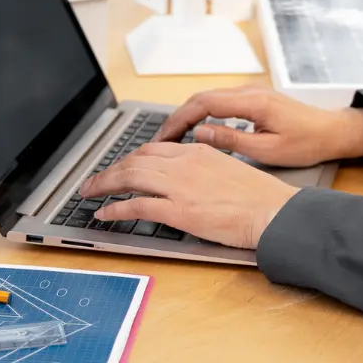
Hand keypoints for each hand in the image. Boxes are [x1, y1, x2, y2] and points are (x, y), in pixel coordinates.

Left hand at [76, 143, 295, 248]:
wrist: (272, 212)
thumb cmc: (259, 197)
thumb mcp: (228, 168)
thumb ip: (204, 167)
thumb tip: (189, 173)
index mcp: (197, 152)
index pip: (153, 149)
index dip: (130, 158)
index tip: (119, 167)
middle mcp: (185, 163)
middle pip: (135, 160)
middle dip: (109, 170)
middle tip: (93, 181)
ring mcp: (180, 186)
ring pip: (130, 177)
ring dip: (104, 184)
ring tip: (89, 192)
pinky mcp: (179, 210)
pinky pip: (138, 206)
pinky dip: (116, 208)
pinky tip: (105, 213)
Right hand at [156, 86, 362, 166]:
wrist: (332, 132)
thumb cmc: (306, 143)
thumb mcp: (267, 149)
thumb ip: (231, 140)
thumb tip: (199, 133)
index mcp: (252, 101)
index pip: (204, 104)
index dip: (179, 120)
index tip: (163, 138)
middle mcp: (249, 91)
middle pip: (202, 98)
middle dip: (178, 118)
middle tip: (159, 141)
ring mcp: (252, 92)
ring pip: (209, 98)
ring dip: (188, 115)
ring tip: (171, 138)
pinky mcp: (254, 98)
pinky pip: (221, 102)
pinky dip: (203, 114)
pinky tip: (195, 130)